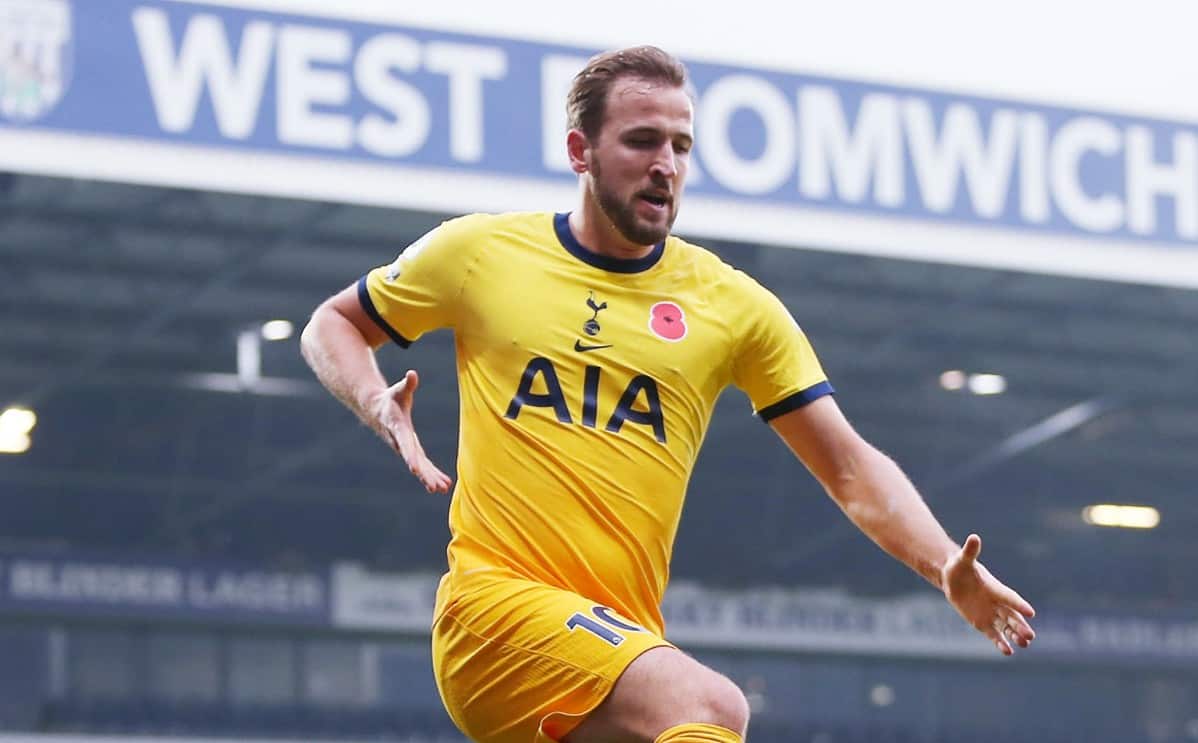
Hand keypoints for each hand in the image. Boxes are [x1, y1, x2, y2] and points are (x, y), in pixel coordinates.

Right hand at [370, 369, 452, 493]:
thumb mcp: (398, 390)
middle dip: (425, 474)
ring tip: (442, 489)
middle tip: (436, 487)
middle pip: (415, 460)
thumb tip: (412, 374)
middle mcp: (401, 442)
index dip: (410, 457)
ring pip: (420, 465)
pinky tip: (442, 484)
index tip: (415, 469)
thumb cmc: (390, 398)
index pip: (405, 445)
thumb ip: (407, 384)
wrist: (376, 410)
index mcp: (398, 429)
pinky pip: (422, 464)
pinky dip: (431, 474)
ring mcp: (405, 448)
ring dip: (430, 478)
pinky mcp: (411, 450)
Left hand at [942, 533, 1035, 655]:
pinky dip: (1000, 642)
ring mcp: (991, 614)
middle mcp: (996, 603)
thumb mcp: (962, 560)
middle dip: (1020, 626)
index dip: (1019, 604)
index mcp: (995, 588)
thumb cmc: (959, 567)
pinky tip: (1008, 652)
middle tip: (1031, 636)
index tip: (1031, 612)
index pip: (1009, 597)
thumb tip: (974, 537)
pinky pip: (993, 634)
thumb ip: (970, 551)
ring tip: (1024, 644)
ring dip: (1015, 635)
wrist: (952, 578)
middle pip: (1012, 616)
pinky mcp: (982, 623)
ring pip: (1006, 627)